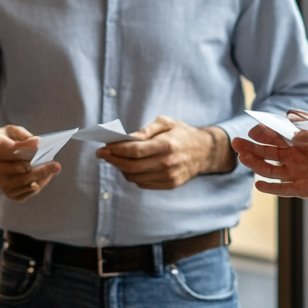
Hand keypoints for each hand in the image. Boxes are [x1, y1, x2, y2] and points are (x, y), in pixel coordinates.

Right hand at [0, 125, 60, 200]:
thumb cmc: (3, 141)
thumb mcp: (8, 131)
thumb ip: (22, 134)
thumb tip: (37, 142)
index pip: (9, 149)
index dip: (24, 146)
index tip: (38, 142)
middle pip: (19, 168)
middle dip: (39, 166)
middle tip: (56, 165)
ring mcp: (0, 183)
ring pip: (24, 181)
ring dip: (42, 175)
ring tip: (55, 168)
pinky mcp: (9, 193)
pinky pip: (27, 191)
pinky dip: (39, 183)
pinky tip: (46, 175)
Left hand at [95, 116, 231, 189]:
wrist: (204, 151)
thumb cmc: (181, 133)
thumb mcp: (166, 122)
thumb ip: (146, 130)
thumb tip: (126, 138)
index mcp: (166, 145)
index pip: (134, 151)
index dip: (116, 150)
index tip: (103, 148)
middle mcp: (167, 163)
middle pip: (131, 167)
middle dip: (113, 160)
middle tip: (102, 154)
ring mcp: (168, 176)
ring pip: (135, 177)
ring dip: (121, 168)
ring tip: (115, 159)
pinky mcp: (169, 185)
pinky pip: (143, 183)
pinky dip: (133, 176)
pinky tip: (129, 166)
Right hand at [232, 111, 307, 197]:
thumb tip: (295, 135)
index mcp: (298, 139)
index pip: (274, 136)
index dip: (263, 132)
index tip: (254, 129)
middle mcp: (294, 156)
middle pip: (266, 153)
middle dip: (251, 148)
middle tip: (236, 143)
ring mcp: (298, 172)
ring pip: (270, 169)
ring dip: (255, 165)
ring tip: (242, 158)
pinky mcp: (305, 189)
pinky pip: (283, 189)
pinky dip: (271, 188)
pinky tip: (259, 184)